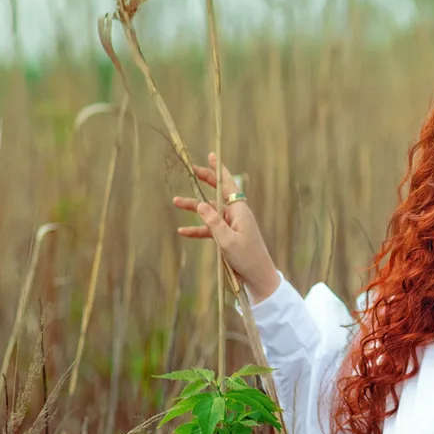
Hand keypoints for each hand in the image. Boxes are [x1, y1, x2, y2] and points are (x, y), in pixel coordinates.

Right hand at [173, 152, 280, 302]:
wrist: (258, 277)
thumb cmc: (247, 258)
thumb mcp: (227, 241)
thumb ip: (213, 223)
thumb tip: (200, 205)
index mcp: (240, 210)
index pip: (228, 184)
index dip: (219, 170)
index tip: (211, 155)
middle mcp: (236, 214)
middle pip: (218, 193)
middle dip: (205, 181)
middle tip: (191, 170)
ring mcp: (232, 225)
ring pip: (210, 212)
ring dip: (194, 207)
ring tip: (175, 201)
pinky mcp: (228, 236)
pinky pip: (210, 229)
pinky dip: (198, 229)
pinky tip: (182, 232)